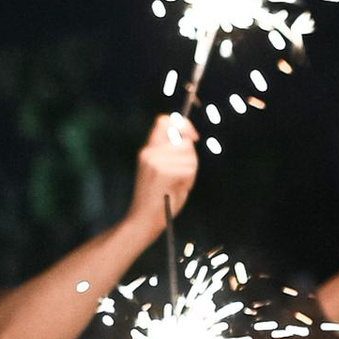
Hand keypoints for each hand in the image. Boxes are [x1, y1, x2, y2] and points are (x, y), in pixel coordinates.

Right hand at [131, 113, 198, 227]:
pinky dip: (189, 179)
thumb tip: (189, 138)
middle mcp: (149, 152)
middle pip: (185, 142)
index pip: (164, 120)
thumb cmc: (157, 197)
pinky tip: (177, 188)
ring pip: (189, 156)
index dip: (183, 124)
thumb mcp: (161, 168)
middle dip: (191, 157)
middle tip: (182, 174)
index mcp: (147, 149)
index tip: (194, 137)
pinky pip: (189, 168)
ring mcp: (155, 161)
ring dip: (190, 170)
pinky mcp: (163, 171)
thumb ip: (171, 152)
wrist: (144, 218)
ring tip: (177, 184)